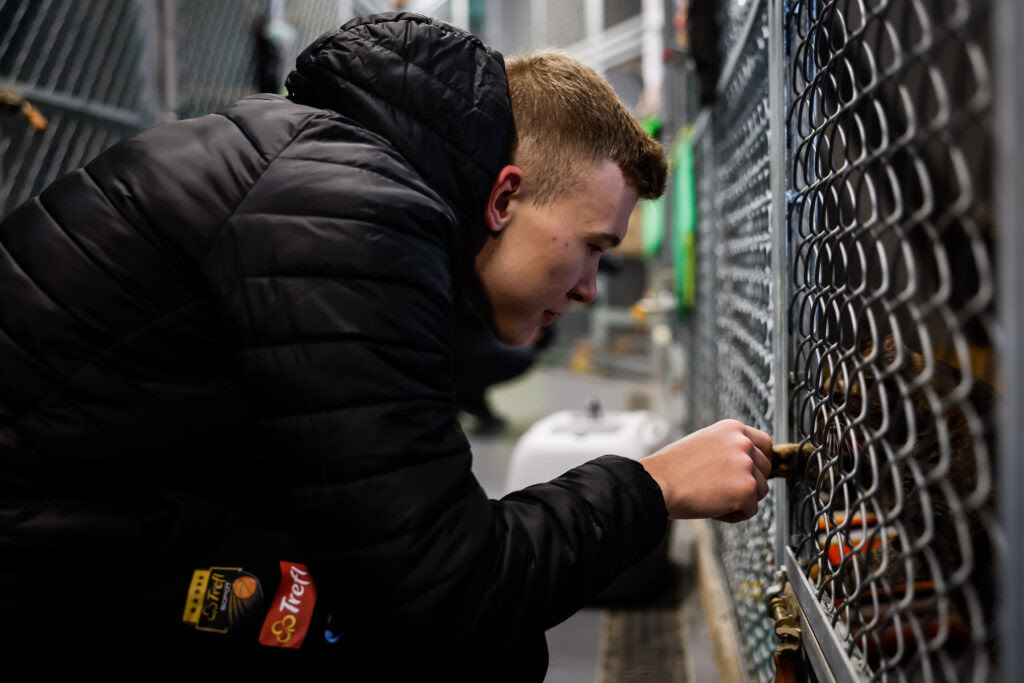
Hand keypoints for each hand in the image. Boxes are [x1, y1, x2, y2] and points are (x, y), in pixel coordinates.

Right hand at [641, 419, 772, 522]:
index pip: (764, 443)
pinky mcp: (745, 489)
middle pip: (765, 469)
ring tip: (713, 498)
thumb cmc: (671, 468)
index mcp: (731, 428)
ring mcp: (746, 466)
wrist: (656, 484)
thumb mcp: (703, 443)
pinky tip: (712, 508)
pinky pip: (750, 510)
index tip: (748, 472)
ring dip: (741, 499)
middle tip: (722, 489)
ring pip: (760, 490)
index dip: (758, 461)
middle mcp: (742, 443)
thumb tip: (746, 464)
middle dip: (748, 482)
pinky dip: (733, 515)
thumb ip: (727, 449)